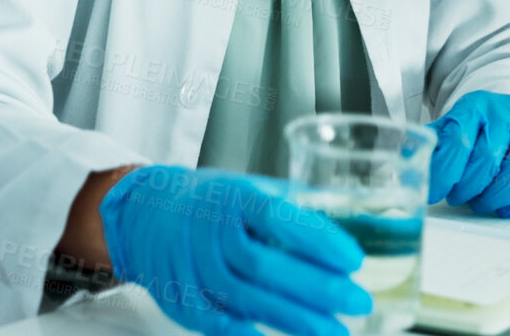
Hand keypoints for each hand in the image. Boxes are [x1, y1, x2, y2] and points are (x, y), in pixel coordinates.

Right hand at [98, 165, 372, 335]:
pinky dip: (246, 332)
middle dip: (316, 288)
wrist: (146, 213)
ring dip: (295, 319)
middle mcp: (208, 231)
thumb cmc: (214, 202)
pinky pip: (215, 320)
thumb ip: (298, 206)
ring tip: (336, 330)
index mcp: (232, 196)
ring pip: (245, 298)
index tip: (354, 259)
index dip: (316, 239)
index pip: (277, 216)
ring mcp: (190, 266)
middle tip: (359, 301)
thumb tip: (363, 222)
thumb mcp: (251, 188)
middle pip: (264, 265)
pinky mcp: (179, 296)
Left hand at [427, 91, 509, 217]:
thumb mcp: (445, 129)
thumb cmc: (472, 128)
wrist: (506, 114)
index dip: (446, 173)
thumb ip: (427, 147)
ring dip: (498, 196)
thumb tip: (403, 165)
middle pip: (490, 156)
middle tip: (458, 198)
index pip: (460, 140)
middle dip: (470, 187)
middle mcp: (506, 112)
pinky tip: (508, 205)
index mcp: (474, 106)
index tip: (435, 193)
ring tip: (482, 204)